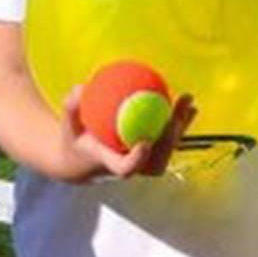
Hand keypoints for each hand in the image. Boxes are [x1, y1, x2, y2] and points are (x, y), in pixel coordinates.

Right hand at [54, 86, 196, 182]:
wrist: (82, 161)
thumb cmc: (74, 140)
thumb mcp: (67, 125)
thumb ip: (71, 108)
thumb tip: (81, 88)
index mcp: (111, 165)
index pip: (127, 168)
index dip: (138, 159)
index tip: (144, 143)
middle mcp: (133, 167)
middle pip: (158, 161)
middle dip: (169, 141)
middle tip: (173, 117)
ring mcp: (147, 162)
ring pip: (170, 148)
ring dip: (182, 126)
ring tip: (186, 100)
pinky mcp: (156, 153)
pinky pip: (172, 137)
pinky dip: (182, 121)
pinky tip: (189, 102)